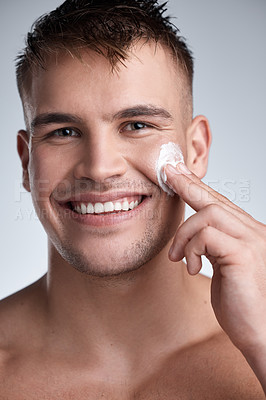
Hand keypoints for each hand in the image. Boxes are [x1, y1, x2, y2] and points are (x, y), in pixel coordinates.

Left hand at [164, 163, 265, 388]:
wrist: (258, 334)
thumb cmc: (239, 304)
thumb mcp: (223, 267)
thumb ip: (213, 246)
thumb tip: (194, 232)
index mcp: (248, 234)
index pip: (221, 203)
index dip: (198, 187)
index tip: (179, 174)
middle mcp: (254, 232)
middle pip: (216, 200)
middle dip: (188, 186)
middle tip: (167, 172)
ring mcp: (252, 241)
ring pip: (208, 214)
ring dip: (183, 234)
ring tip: (176, 256)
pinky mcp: (243, 255)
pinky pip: (206, 236)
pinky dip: (191, 248)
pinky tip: (192, 267)